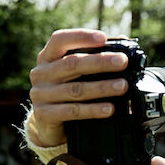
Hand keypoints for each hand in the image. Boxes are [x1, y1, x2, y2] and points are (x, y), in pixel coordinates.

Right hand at [27, 29, 128, 146]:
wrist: (50, 127)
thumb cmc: (68, 93)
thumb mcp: (76, 74)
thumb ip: (95, 56)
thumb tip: (123, 40)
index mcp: (48, 58)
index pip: (60, 40)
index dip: (81, 37)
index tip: (103, 38)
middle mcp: (41, 73)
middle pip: (72, 64)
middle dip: (100, 62)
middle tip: (123, 61)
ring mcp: (40, 95)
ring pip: (75, 89)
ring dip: (102, 87)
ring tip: (123, 86)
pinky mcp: (44, 115)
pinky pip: (73, 111)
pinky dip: (93, 110)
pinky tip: (110, 109)